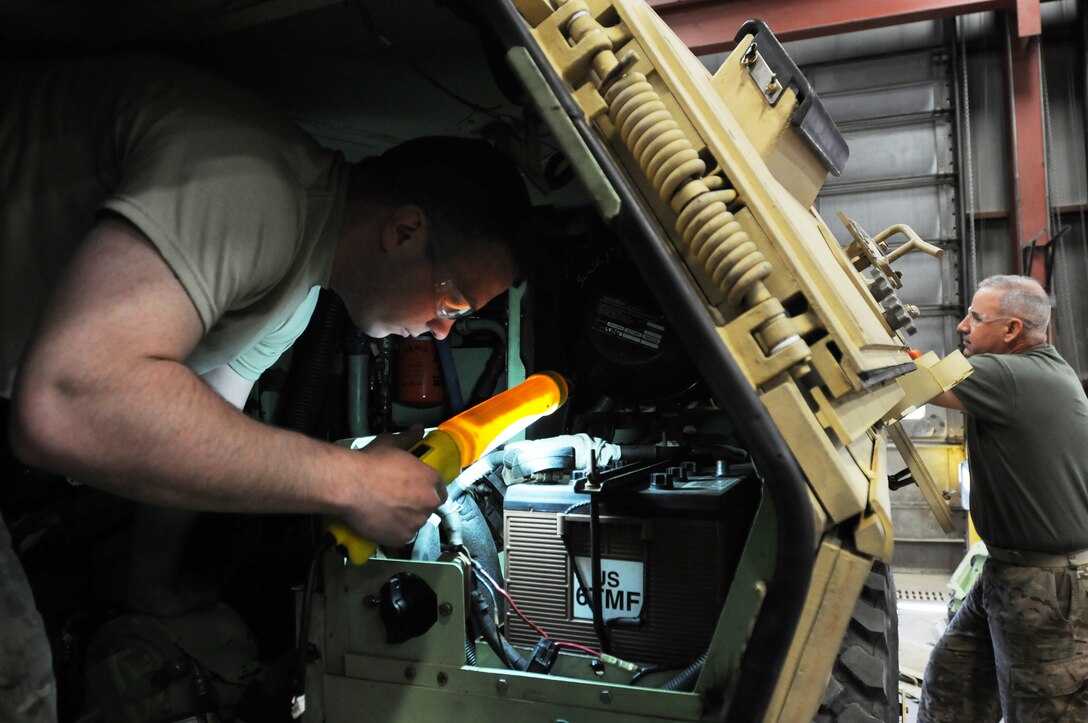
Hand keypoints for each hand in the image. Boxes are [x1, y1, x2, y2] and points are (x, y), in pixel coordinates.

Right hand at [337, 427, 446, 546]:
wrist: (348, 486)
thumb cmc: (369, 464)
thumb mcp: (391, 444)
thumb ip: (408, 438)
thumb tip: (418, 429)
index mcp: (431, 479)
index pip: (439, 490)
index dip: (426, 490)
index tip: (415, 490)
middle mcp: (428, 502)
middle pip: (428, 507)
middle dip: (415, 505)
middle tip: (396, 500)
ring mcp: (416, 522)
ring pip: (414, 523)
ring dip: (404, 518)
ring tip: (385, 510)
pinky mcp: (401, 538)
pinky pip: (401, 537)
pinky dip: (392, 532)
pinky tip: (380, 521)